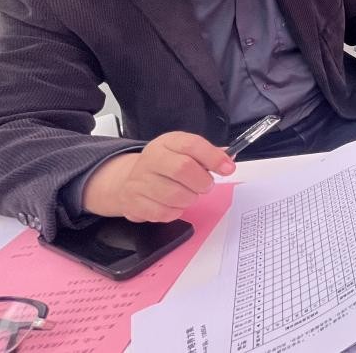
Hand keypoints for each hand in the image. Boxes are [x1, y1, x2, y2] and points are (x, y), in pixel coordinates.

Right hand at [82, 132, 233, 222]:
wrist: (127, 181)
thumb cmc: (164, 166)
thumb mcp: (184, 152)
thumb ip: (208, 155)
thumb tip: (228, 159)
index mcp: (167, 142)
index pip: (192, 144)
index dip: (213, 157)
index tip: (228, 168)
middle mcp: (151, 158)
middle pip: (183, 169)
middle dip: (203, 182)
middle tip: (206, 186)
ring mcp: (139, 181)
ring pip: (175, 194)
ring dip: (190, 198)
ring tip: (189, 194)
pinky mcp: (134, 202)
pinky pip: (164, 212)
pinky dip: (176, 211)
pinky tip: (174, 204)